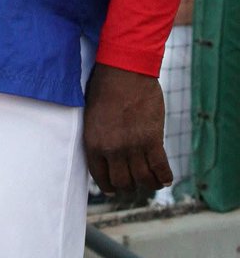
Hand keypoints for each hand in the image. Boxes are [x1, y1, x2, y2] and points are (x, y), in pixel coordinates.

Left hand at [84, 63, 172, 194]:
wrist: (124, 68)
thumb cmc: (104, 87)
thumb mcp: (92, 115)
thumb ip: (98, 137)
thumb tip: (105, 155)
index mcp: (93, 143)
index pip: (100, 177)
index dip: (109, 186)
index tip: (114, 188)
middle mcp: (112, 149)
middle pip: (123, 182)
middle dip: (128, 185)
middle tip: (134, 182)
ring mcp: (133, 145)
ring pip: (143, 179)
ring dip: (147, 183)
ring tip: (150, 181)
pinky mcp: (153, 139)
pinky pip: (160, 168)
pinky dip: (164, 177)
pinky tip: (165, 178)